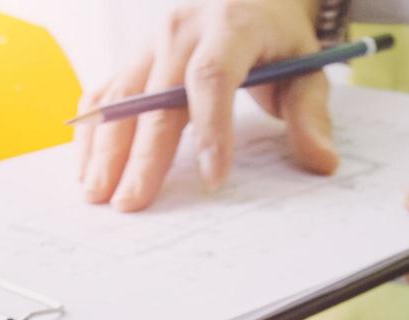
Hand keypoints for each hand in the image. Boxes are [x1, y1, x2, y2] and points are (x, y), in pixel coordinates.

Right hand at [77, 0, 337, 211]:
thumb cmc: (279, 40)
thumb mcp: (308, 69)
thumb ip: (312, 115)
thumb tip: (322, 162)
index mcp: (231, 25)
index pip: (213, 79)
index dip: (211, 129)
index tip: (212, 178)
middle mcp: (182, 29)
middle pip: (156, 98)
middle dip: (144, 156)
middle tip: (132, 203)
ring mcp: (151, 42)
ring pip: (120, 98)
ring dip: (105, 148)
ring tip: (97, 194)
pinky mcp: (134, 56)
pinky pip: (105, 92)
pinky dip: (92, 131)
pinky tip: (87, 167)